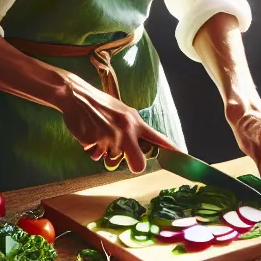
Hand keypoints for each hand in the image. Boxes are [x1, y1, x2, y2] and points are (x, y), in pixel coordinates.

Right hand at [57, 74, 175, 173]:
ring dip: (105, 151)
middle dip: (134, 165)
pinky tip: (89, 134)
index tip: (183, 157)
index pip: (158, 138)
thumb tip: (141, 145)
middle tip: (126, 158)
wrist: (76, 96)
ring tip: (98, 133)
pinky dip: (91, 149)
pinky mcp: (95, 142)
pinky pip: (95, 156)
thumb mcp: (123, 112)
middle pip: (138, 163)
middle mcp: (126, 131)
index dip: (171, 150)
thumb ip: (133, 127)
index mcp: (135, 122)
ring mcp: (110, 138)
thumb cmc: (100, 104)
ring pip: (111, 159)